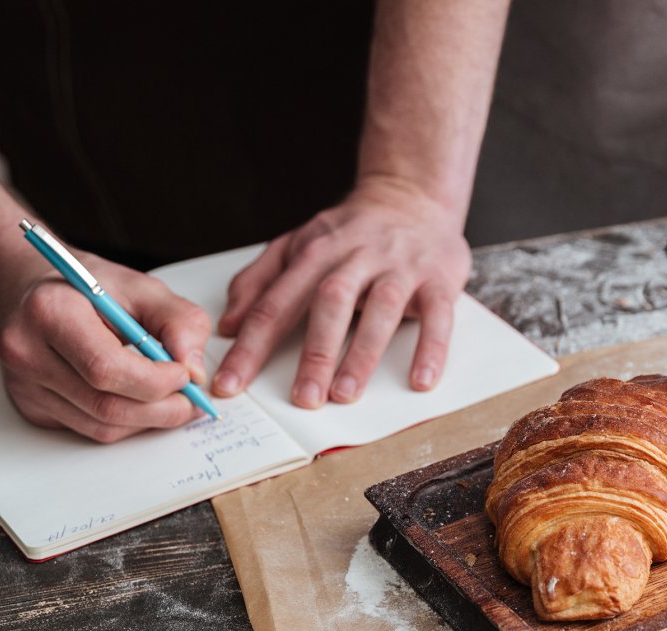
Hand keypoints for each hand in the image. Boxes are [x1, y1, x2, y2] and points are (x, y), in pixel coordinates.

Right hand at [0, 252, 211, 442]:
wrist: (34, 290)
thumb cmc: (88, 287)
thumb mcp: (143, 287)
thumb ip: (180, 322)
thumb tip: (195, 370)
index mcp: (50, 312)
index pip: (106, 368)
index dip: (155, 380)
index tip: (186, 375)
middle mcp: (27, 352)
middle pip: (105, 405)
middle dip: (160, 409)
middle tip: (190, 400)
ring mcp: (25, 386)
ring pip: (101, 426)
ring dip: (146, 421)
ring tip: (171, 400)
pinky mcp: (32, 407)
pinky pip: (89, 429)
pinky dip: (125, 423)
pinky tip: (138, 401)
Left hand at [212, 175, 471, 407]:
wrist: (411, 195)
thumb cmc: (349, 233)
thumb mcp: (296, 245)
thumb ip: (258, 281)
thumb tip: (228, 325)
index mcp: (314, 252)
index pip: (275, 302)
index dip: (251, 346)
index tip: (231, 385)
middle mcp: (356, 256)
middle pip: (329, 303)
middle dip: (315, 353)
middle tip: (303, 399)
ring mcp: (399, 266)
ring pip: (380, 308)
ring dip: (362, 354)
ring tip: (346, 395)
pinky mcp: (438, 278)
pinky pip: (438, 315)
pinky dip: (431, 349)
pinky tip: (421, 381)